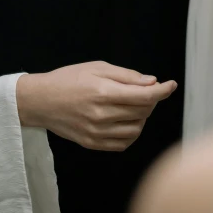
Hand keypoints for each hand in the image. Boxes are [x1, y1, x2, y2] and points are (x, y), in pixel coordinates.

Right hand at [16, 61, 176, 151]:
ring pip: (136, 129)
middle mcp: (101, 116)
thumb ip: (126, 76)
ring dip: (142, 116)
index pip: (144, 97)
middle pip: (142, 112)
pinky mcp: (92, 144)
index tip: (171, 85)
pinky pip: (123, 143)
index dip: (162, 91)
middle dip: (151, 100)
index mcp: (103, 93)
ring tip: (133, 104)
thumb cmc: (68, 79)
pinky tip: (126, 120)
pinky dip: (132, 132)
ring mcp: (96, 133)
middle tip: (144, 90)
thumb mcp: (97, 68)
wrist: (40, 101)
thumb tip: (152, 82)